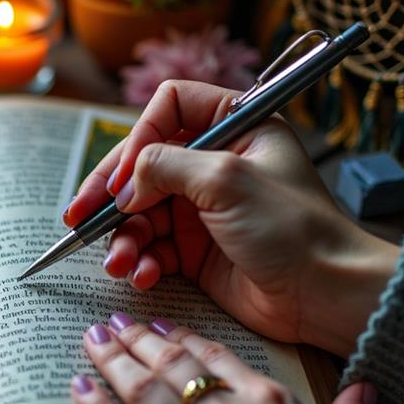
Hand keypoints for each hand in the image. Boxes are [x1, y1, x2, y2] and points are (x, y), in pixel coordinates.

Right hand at [64, 80, 399, 355]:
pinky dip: (139, 260)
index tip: (123, 176)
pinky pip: (151, 248)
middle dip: (110, 194)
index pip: (168, 108)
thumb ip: (165, 166)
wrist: (324, 295)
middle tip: (78, 218)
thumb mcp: (226, 179)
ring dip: (122, 237)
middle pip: (142, 165)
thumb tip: (124, 183)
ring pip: (140, 212)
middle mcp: (215, 163)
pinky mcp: (196, 250)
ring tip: (118, 262)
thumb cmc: (293, 228)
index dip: (138, 137)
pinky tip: (141, 274)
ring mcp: (203, 208)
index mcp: (236, 126)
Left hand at [71, 315, 380, 403]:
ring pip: (141, 391)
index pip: (214, 357)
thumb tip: (364, 388)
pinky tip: (78, 389)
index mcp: (269, 402)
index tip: (161, 327)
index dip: (182, 338)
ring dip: (111, 361)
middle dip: (137, 340)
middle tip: (114, 323)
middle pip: (170, 365)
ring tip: (91, 341)